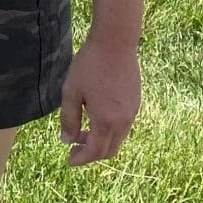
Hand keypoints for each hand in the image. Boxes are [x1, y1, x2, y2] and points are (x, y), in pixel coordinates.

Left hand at [57, 29, 141, 166]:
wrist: (116, 42)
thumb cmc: (89, 65)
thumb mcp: (71, 91)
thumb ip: (68, 119)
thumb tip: (67, 141)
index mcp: (106, 121)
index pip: (94, 151)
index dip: (81, 159)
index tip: (69, 160)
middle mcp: (123, 121)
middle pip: (108, 150)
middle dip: (90, 153)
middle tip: (73, 147)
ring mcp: (132, 112)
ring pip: (117, 139)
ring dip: (100, 141)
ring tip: (81, 131)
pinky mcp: (135, 103)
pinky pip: (123, 127)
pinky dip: (109, 131)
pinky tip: (95, 118)